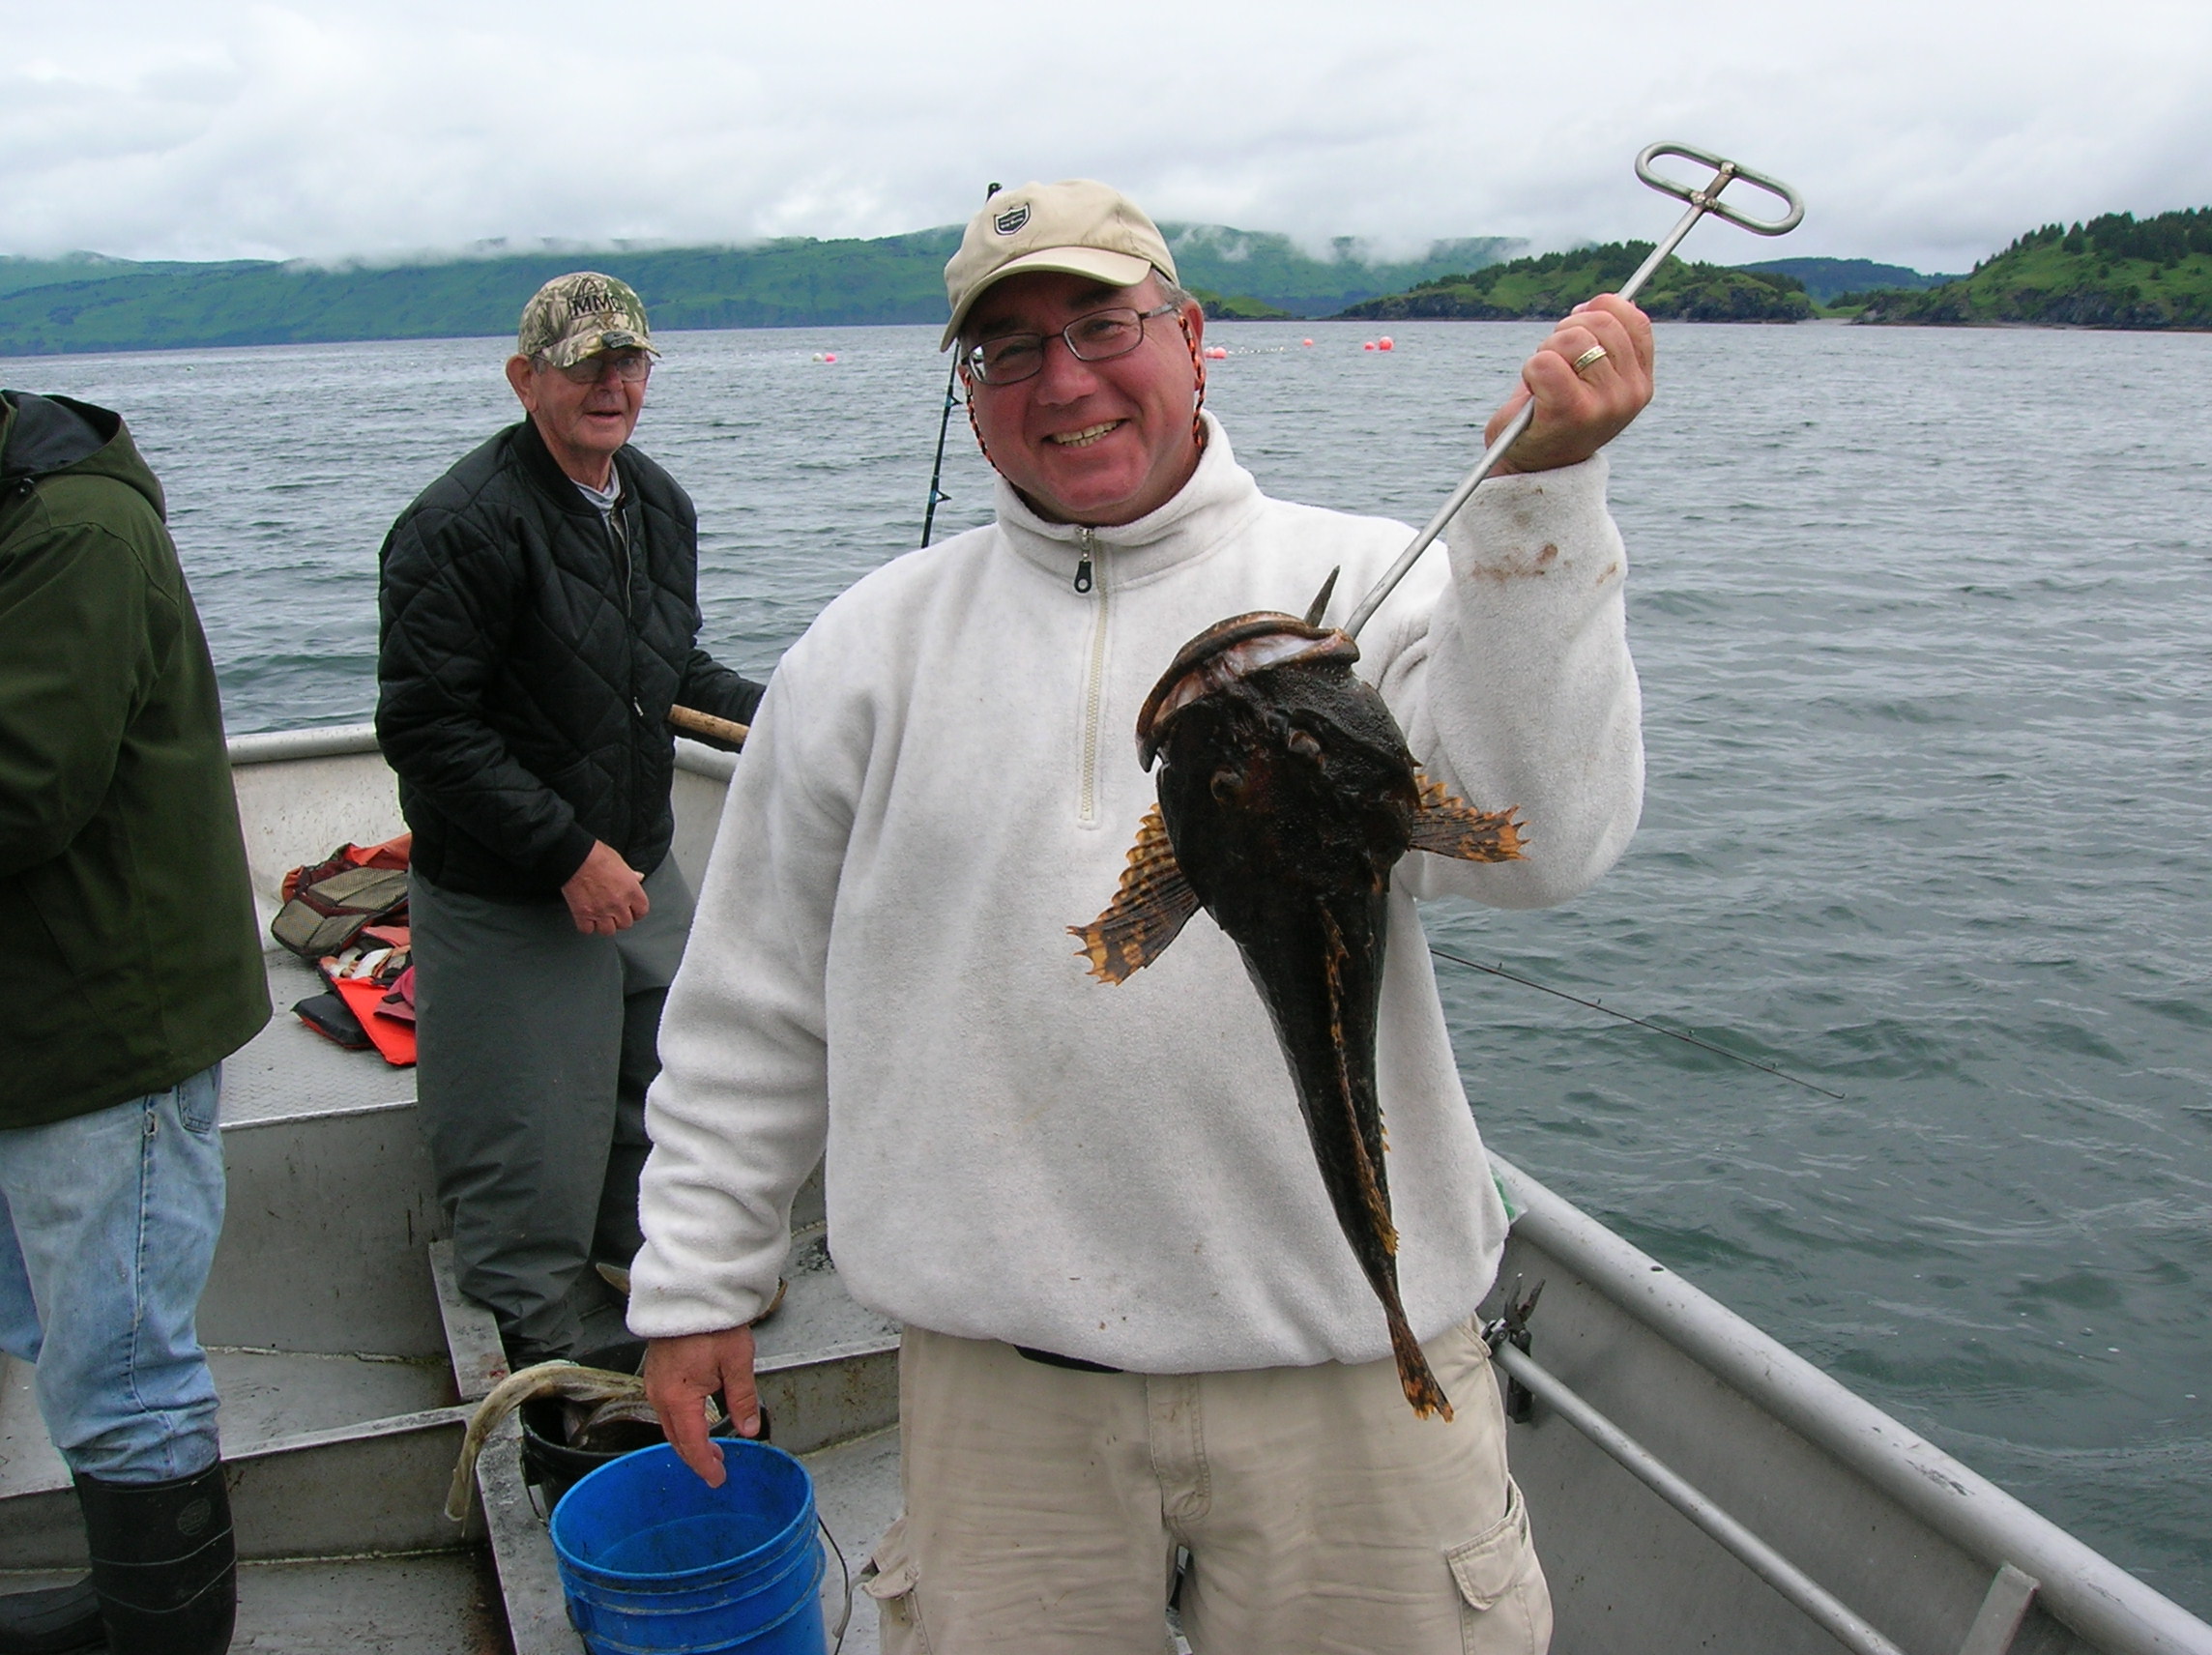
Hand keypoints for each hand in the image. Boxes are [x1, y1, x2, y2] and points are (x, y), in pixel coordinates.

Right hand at [561, 840, 648, 935]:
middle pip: (625, 924)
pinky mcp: (583, 914)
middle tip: (614, 912)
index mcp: (631, 891)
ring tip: (601, 916)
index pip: (642, 911)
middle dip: (620, 918)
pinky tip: (586, 918)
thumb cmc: (597, 856)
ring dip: (605, 925)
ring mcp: (601, 911)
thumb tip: (638, 877)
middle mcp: (618, 904)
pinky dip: (587, 926)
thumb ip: (630, 874)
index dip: (636, 911)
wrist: (576, 857)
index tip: (632, 910)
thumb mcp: (620, 862)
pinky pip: (588, 929)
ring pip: (608, 931)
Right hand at [645, 1326, 760, 1486]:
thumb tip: (750, 1429)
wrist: (690, 1293)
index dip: (706, 1465)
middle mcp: (660, 1394)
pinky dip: (680, 1424)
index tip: (718, 1479)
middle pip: (676, 1438)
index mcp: (678, 1397)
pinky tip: (695, 1423)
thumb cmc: (712, 1323)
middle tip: (717, 1469)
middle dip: (697, 1457)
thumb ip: (743, 1399)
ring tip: (711, 1449)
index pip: (692, 1443)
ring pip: (669, 1425)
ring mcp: (654, 1384)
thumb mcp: (736, 1362)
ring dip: (688, 1441)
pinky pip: (665, 1409)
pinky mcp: (656, 1374)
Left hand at [1484, 294, 1655, 474]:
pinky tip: (1533, 393)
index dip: (1602, 309)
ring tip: (1543, 381)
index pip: (1635, 321)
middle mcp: (1630, 394)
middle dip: (1566, 332)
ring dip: (1545, 351)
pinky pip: (1544, 362)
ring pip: (1571, 339)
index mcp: (1641, 382)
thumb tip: (1616, 299)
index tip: (1577, 324)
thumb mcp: (1591, 377)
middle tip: (1553, 360)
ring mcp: (1605, 404)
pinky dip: (1529, 371)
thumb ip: (1608, 341)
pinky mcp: (1571, 411)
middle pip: (1600, 322)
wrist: (1531, 467)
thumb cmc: (1556, 414)